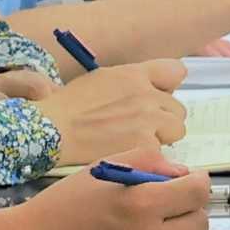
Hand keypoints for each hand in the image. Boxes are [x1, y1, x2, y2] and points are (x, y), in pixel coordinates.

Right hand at [22, 170, 212, 229]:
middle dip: (187, 210)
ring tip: (145, 228)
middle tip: (164, 206)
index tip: (188, 183)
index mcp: (141, 203)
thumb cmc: (63, 207)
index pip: (199, 191)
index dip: (196, 183)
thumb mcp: (104, 168)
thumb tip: (185, 174)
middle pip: (200, 222)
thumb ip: (151, 162)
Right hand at [35, 59, 186, 161]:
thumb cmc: (68, 107)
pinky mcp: (146, 145)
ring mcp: (148, 120)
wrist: (51, 131)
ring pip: (176, 130)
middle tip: (140, 129)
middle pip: (178, 108)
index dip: (168, 88)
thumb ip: (132, 82)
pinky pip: (162, 153)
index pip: (175, 72)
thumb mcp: (101, 79)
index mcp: (134, 74)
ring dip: (162, 138)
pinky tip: (128, 155)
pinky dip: (149, 157)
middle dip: (163, 119)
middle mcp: (146, 94)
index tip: (158, 100)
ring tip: (135, 143)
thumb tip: (157, 91)